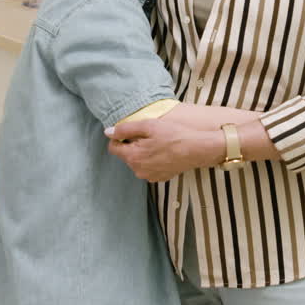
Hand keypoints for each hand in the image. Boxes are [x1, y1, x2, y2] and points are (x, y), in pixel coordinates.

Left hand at [106, 117, 223, 182]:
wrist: (196, 149)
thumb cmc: (173, 135)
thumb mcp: (148, 126)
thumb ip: (125, 129)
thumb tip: (108, 132)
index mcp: (133, 157)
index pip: (113, 148)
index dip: (120, 137)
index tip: (133, 131)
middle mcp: (138, 170)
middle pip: (126, 155)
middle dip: (133, 145)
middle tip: (149, 136)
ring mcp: (149, 176)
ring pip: (137, 162)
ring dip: (143, 153)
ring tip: (158, 144)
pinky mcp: (159, 178)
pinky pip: (148, 168)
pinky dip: (152, 160)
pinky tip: (163, 153)